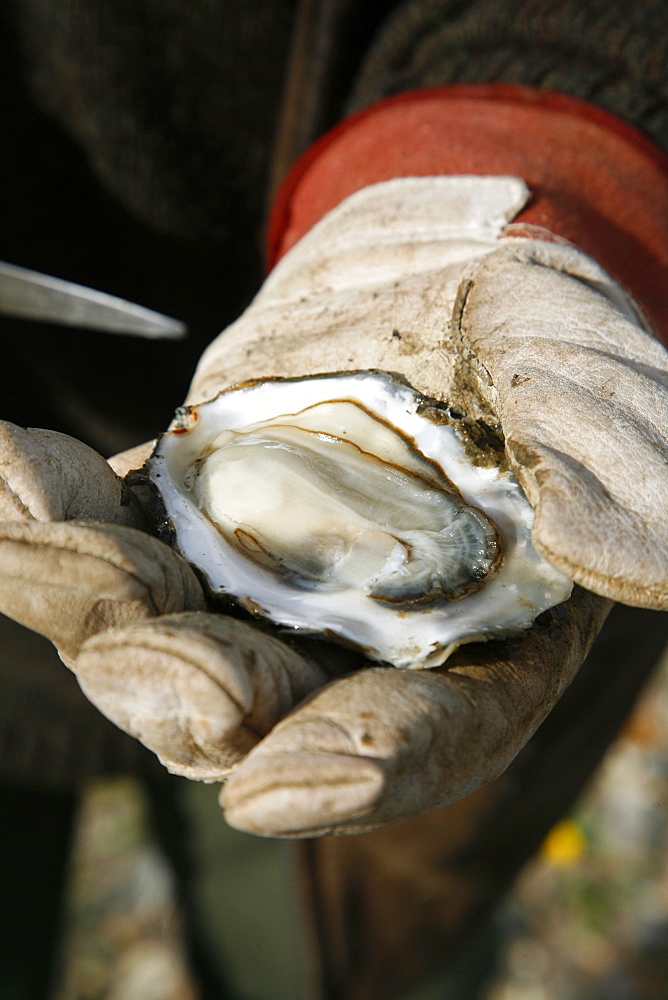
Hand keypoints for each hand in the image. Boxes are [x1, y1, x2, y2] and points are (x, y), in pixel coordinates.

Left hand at [1, 177, 664, 835]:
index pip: (422, 734)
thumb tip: (630, 560)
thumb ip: (607, 466)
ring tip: (29, 534)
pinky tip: (11, 469)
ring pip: (157, 634)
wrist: (431, 279)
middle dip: (193, 691)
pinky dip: (51, 513)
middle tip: (149, 661)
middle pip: (260, 707)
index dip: (360, 768)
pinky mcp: (181, 525)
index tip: (277, 788)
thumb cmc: (524, 336)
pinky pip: (103, 540)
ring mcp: (252, 590)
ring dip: (90, 600)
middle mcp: (348, 642)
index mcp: (471, 643)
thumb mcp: (580, 377)